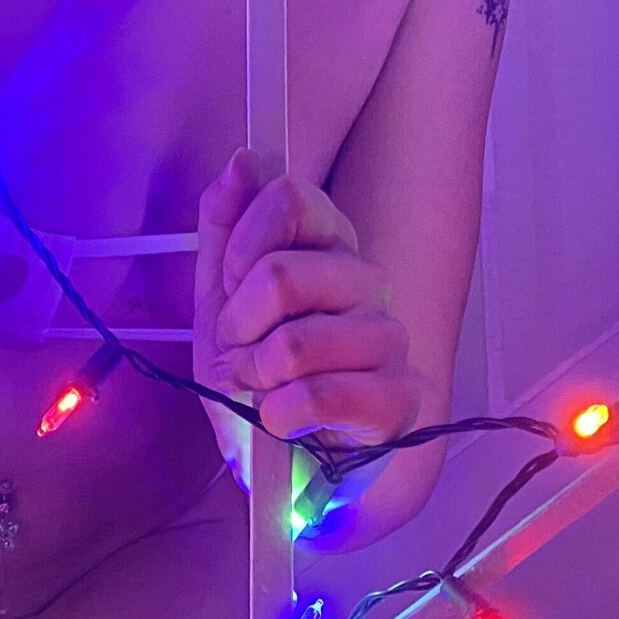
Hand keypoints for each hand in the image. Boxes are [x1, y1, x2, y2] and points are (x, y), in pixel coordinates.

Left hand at [193, 149, 419, 447]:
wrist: (281, 458)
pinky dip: (281, 415)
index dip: (242, 246)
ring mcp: (387, 339)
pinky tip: (283, 420)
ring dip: (258, 376)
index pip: (292, 198)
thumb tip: (243, 159)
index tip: (232, 284)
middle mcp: (365, 282)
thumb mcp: (219, 294)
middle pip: (282, 274)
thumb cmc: (256, 371)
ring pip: (298, 342)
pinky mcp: (399, 399)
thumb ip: (225, 223)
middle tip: (240, 349)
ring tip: (262, 387)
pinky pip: (321, 396)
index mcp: (327, 245)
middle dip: (238, 324)